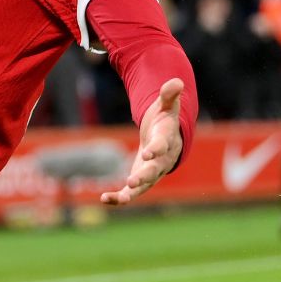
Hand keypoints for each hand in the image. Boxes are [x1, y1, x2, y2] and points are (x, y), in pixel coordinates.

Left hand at [100, 78, 185, 204]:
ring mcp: (152, 173)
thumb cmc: (165, 121)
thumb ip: (169, 95)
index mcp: (167, 141)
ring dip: (132, 192)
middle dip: (144, 176)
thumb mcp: (167, 106)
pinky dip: (119, 198)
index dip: (156, 149)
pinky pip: (131, 193)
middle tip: (132, 181)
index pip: (163, 145)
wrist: (167, 140)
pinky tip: (104, 199)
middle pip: (154, 170)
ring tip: (119, 198)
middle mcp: (162, 161)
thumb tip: (176, 82)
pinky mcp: (141, 181)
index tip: (148, 153)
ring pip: (144, 186)